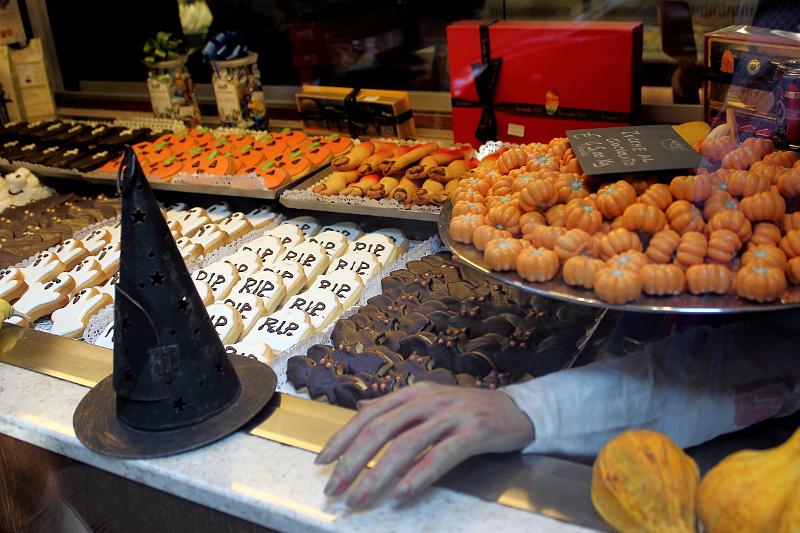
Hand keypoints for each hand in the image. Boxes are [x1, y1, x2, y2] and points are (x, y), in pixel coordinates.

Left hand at [315, 382, 534, 507]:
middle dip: (353, 462)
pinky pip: (441, 456)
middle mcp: (428, 400)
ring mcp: (451, 415)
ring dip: (378, 474)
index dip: (343, 438)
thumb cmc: (467, 410)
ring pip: (405, 444)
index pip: (369, 414)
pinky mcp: (474, 432)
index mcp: (413, 393)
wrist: (517, 409)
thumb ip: (395, 406)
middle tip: (335, 489)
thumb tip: (360, 408)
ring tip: (360, 498)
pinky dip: (419, 476)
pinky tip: (403, 495)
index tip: (322, 463)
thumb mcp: (428, 401)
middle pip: (380, 430)